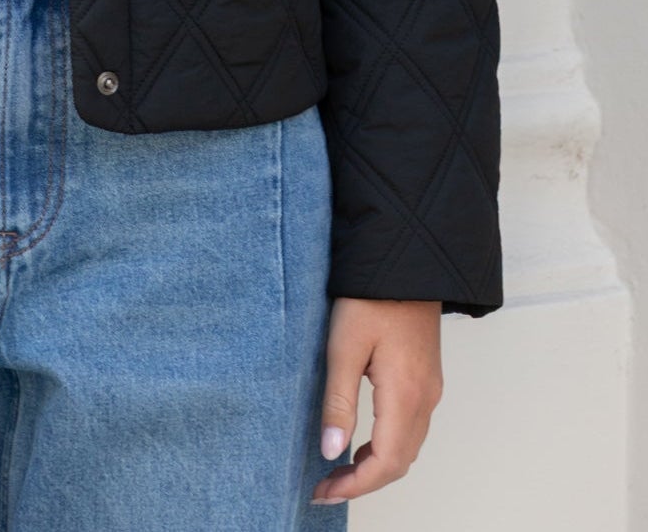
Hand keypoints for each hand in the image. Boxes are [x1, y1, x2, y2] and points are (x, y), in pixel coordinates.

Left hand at [312, 297, 443, 504]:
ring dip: (375, 467)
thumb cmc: (371, 297)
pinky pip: (411, 428)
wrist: (406, 260)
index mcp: (405, 394)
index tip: (323, 492)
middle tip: (325, 488)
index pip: (386, 463)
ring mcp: (430, 388)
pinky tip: (362, 442)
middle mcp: (425, 398)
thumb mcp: (343, 346)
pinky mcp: (426, 378)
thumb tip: (330, 452)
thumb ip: (338, 402)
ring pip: (407, 447)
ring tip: (338, 470)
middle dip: (363, 482)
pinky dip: (387, 446)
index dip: (355, 485)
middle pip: (399, 462)